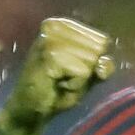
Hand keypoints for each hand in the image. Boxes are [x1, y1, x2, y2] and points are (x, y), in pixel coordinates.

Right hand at [0, 18, 113, 133]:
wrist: (31, 109)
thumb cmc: (58, 90)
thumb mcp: (88, 76)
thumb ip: (103, 66)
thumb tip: (104, 64)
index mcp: (62, 24)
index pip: (103, 41)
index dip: (93, 62)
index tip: (71, 69)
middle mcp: (54, 26)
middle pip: (98, 49)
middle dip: (86, 70)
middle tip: (63, 76)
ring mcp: (50, 40)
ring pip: (91, 60)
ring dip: (79, 79)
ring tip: (58, 80)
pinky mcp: (49, 56)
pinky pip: (83, 72)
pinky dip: (75, 85)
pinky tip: (56, 84)